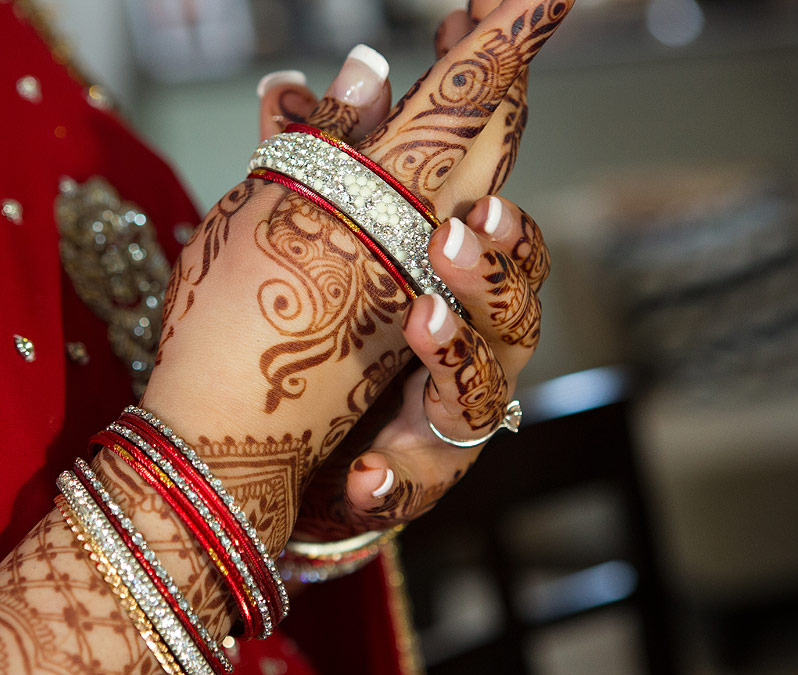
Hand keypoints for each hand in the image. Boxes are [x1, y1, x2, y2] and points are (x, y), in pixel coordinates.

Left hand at [252, 5, 548, 538]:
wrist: (276, 455)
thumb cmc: (310, 335)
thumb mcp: (313, 240)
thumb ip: (334, 159)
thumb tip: (360, 65)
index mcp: (446, 291)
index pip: (498, 236)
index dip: (502, 184)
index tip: (520, 179)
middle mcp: (464, 355)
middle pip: (519, 313)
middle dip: (495, 271)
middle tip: (459, 232)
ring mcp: (439, 423)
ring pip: (485, 394)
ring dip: (459, 354)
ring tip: (422, 318)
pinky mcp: (406, 483)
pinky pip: (414, 485)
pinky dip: (393, 478)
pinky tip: (365, 475)